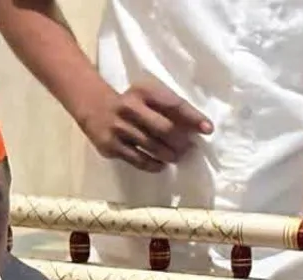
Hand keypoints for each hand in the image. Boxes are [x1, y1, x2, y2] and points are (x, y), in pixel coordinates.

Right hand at [76, 75, 213, 172]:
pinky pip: (138, 160)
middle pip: (164, 128)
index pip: (174, 104)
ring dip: (169, 155)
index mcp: (144, 91)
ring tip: (176, 157)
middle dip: (181, 141)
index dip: (193, 118)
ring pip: (152, 146)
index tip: (208, 129)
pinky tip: (161, 165)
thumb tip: (197, 128)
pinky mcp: (111, 146)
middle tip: (188, 148)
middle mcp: (130, 107)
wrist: (94, 107)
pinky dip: (153, 164)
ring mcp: (119, 128)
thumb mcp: (148, 96)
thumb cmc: (132, 103)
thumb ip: (169, 107)